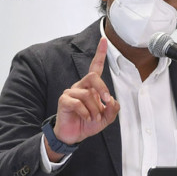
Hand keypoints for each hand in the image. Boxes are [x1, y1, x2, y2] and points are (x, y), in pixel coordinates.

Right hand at [48, 38, 119, 157]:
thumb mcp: (106, 118)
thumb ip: (112, 109)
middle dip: (103, 89)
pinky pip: (78, 103)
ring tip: (93, 117)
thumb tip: (112, 101)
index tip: (104, 40)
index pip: (95, 67)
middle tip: (106, 102)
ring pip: (87, 94)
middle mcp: (80, 86)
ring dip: (95, 109)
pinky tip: (86, 118)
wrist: (73, 135)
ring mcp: (71, 92)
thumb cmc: (87, 123)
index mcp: (90, 87)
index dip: (100, 53)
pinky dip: (86, 113)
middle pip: (93, 77)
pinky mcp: (64, 101)